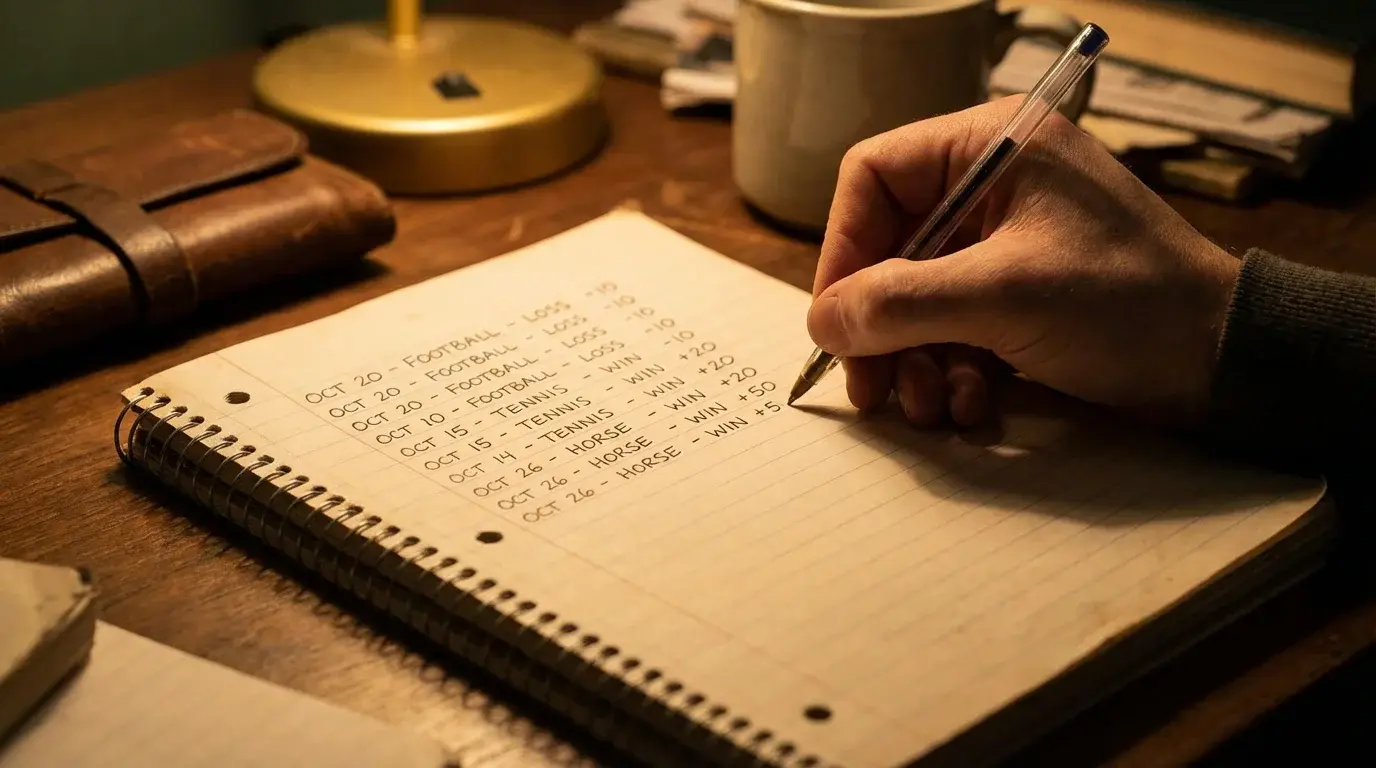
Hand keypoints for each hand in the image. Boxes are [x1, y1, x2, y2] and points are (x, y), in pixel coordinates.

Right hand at [807, 96, 1241, 428]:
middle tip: (870, 388)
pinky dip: (952, 371)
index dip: (842, 250)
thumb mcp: (1001, 296)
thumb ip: (900, 302)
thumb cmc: (1126, 304)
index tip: (836, 321)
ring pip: (915, 299)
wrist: (1223, 364)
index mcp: (992, 147)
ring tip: (931, 406)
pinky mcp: (1018, 296)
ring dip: (914, 360)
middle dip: (879, 326)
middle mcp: (992, 186)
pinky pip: (953, 329)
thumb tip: (820, 321)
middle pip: (888, 249)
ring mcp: (1005, 244)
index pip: (873, 179)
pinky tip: (972, 405)